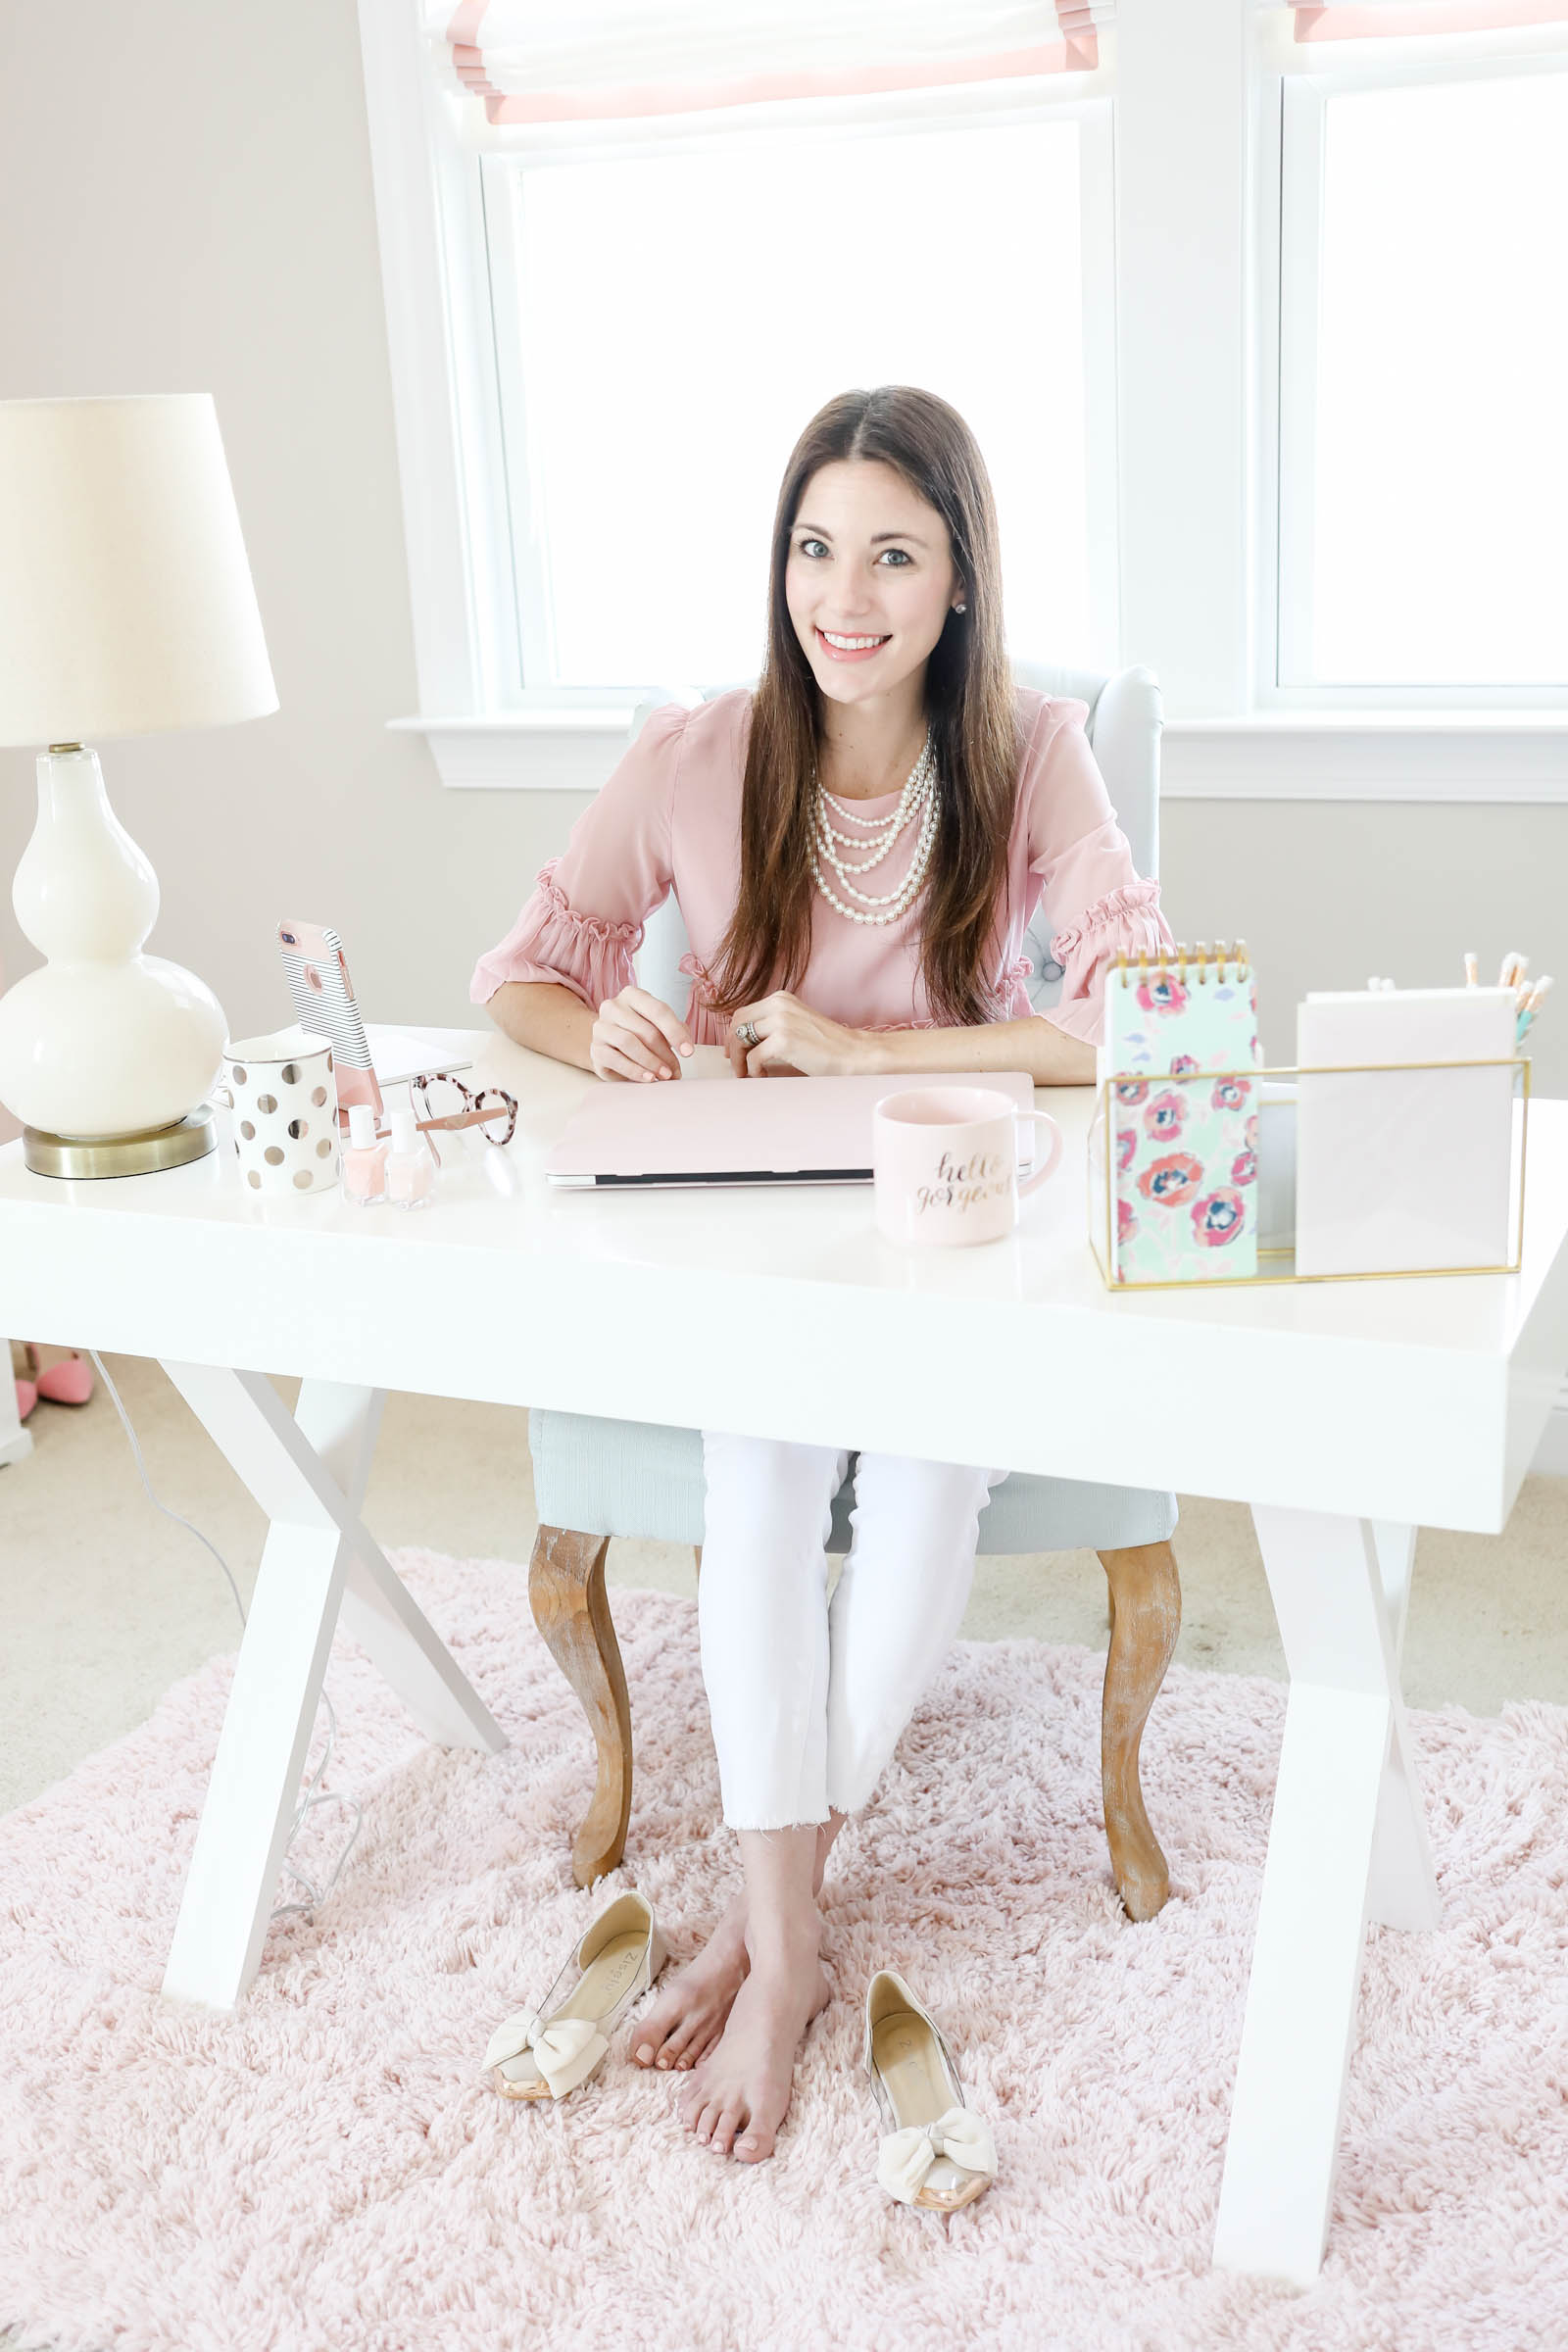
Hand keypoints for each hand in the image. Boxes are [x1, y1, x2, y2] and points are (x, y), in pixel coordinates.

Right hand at [590, 986, 694, 1082]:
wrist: (609, 1046)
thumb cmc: (638, 1034)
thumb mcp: (658, 1026)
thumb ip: (674, 1030)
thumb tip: (686, 1046)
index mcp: (633, 995)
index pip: (658, 1010)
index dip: (676, 1032)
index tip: (688, 1052)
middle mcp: (613, 1007)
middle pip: (646, 1030)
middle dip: (665, 1054)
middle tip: (675, 1071)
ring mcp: (601, 1027)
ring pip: (629, 1043)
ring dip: (651, 1062)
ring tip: (664, 1076)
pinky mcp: (595, 1049)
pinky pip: (616, 1060)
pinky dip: (635, 1071)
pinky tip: (648, 1078)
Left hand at [726, 991, 868, 1078]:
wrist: (853, 1054)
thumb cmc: (828, 1045)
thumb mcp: (797, 1024)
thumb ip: (773, 1026)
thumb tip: (746, 1042)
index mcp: (781, 999)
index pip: (744, 1013)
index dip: (733, 1033)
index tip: (733, 1050)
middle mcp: (779, 1005)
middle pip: (738, 1023)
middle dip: (732, 1046)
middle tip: (736, 1065)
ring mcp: (780, 1020)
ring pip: (741, 1039)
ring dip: (739, 1059)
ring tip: (747, 1073)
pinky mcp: (783, 1040)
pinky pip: (753, 1057)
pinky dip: (753, 1069)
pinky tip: (763, 1075)